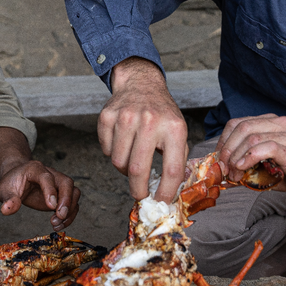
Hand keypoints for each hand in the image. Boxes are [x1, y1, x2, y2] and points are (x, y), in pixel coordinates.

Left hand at [0, 126, 81, 229]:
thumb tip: (7, 209)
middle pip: (66, 182)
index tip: (51, 206)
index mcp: (35, 169)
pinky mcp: (61, 194)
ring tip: (56, 224)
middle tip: (60, 216)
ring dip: (69, 210)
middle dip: (66, 200)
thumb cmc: (12, 183)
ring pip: (73, 192)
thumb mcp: (4, 190)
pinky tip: (59, 225)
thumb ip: (8, 199)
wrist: (17, 178)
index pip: (47, 177)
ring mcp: (58, 184)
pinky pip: (73, 202)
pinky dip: (70, 215)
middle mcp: (51, 174)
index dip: (50, 190)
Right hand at [99, 58, 188, 201]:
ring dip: (125, 169)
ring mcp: (126, 117)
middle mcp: (150, 121)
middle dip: (138, 190)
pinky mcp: (107, 116)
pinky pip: (106, 150)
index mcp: (173, 128)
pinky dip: (112, 153)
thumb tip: (171, 192)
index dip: (166, 191)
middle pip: (138, 170)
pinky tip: (122, 143)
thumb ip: (178, 159)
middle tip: (139, 195)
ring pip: (118, 162)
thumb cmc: (162, 113)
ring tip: (132, 159)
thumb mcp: (179, 131)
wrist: (141, 84)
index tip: (161, 202)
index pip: (172, 169)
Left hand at [216, 113, 285, 199]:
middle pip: (241, 128)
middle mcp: (279, 124)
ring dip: (236, 157)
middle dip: (226, 150)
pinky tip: (243, 168)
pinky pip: (266, 147)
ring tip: (234, 174)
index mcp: (271, 122)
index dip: (223, 141)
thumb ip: (248, 161)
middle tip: (223, 168)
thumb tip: (224, 171)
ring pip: (251, 137)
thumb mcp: (267, 162)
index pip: (237, 123)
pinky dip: (249, 157)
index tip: (218, 159)